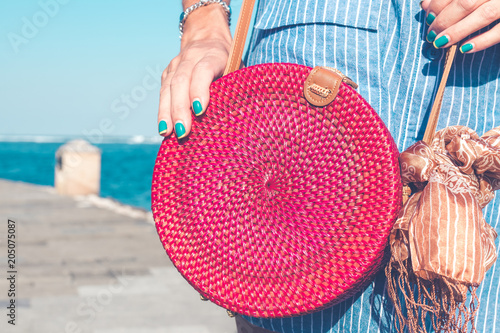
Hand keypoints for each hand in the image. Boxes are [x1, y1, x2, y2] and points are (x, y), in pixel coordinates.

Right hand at [158, 5, 230, 138]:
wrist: (207, 38)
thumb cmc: (228, 61)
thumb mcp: (238, 69)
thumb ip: (235, 87)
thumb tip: (234, 117)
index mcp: (213, 55)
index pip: (203, 70)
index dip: (199, 90)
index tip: (199, 111)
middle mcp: (191, 57)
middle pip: (181, 82)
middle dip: (180, 108)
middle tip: (183, 131)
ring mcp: (176, 65)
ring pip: (168, 88)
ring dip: (167, 112)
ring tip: (167, 133)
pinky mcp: (167, 74)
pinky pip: (162, 93)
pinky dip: (163, 111)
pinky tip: (164, 128)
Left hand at [421, 0, 499, 52]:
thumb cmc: (490, 0)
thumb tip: (426, 4)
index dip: (438, 4)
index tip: (428, 17)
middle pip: (466, 2)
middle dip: (444, 19)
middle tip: (431, 34)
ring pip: (484, 15)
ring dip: (458, 30)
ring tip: (441, 42)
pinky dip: (482, 40)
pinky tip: (465, 48)